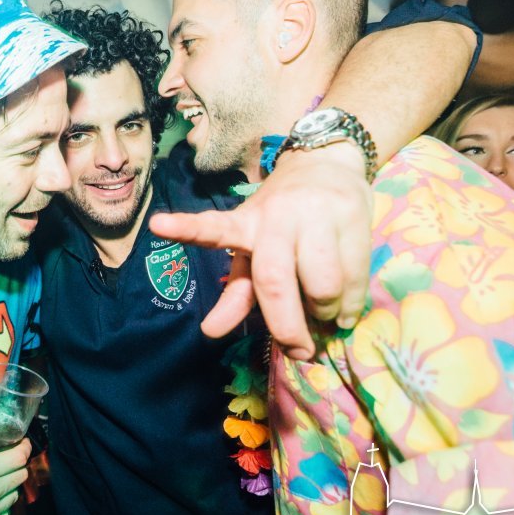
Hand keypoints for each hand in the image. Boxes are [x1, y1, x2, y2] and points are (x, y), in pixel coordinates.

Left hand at [150, 145, 372, 359]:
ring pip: (323, 285)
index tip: (158, 224)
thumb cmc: (284, 221)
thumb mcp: (254, 250)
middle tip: (297, 350)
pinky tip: (345, 309)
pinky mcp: (353, 217)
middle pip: (275, 280)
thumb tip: (211, 331)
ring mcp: (316, 214)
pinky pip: (355, 280)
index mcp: (245, 224)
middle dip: (285, 325)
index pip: (213, 228)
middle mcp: (277, 217)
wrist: (328, 165)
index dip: (186, 228)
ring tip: (324, 314)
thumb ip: (237, 292)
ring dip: (325, 313)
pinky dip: (351, 307)